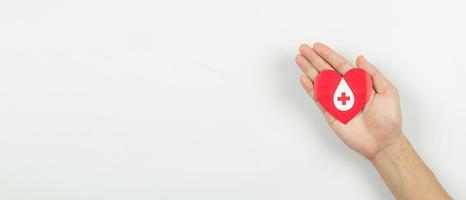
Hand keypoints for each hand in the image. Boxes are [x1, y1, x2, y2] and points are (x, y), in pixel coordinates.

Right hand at [295, 42, 402, 158]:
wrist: (382, 141)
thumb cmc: (388, 118)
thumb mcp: (388, 91)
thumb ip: (372, 74)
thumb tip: (360, 58)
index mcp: (359, 82)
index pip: (340, 65)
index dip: (328, 55)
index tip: (317, 46)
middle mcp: (346, 89)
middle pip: (326, 70)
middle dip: (314, 59)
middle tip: (303, 48)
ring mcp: (336, 101)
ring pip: (320, 82)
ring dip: (309, 70)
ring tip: (299, 59)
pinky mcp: (330, 113)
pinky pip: (318, 98)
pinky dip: (310, 88)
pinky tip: (303, 78)